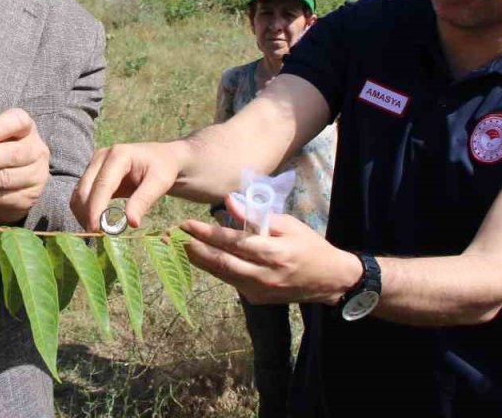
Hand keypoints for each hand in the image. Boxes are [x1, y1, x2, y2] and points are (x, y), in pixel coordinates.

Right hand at [70, 140, 189, 231]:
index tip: (95, 229)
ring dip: (83, 214)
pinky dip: (85, 211)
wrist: (162, 157)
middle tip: (96, 236)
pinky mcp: (92, 175)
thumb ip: (143, 200)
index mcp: (118, 155)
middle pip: (84, 189)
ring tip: (97, 232)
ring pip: (79, 194)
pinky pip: (82, 196)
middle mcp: (101, 157)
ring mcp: (94, 165)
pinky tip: (96, 223)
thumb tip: (131, 223)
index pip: (101, 185)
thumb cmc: (163, 168)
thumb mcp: (160, 183)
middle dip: (87, 214)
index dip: (96, 208)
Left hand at [178, 195, 360, 305]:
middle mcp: (263, 275)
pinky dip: (215, 269)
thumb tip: (229, 202)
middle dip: (193, 249)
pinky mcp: (256, 299)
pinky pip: (231, 282)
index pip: (232, 242)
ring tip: (179, 246)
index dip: (206, 234)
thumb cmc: (310, 245)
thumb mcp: (288, 224)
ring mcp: (259, 291)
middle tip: (171, 238)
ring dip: (198, 260)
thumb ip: (257, 216)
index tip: (186, 224)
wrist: (330, 279)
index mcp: (273, 253)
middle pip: (221, 263)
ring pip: (222, 275)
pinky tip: (200, 258)